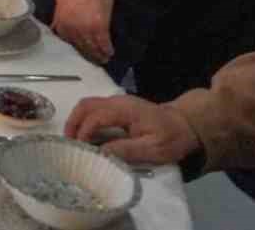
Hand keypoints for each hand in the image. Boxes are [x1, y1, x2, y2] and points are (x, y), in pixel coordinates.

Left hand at [53, 0, 114, 64]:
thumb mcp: (60, 0)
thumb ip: (58, 15)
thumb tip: (56, 24)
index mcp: (61, 22)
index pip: (66, 39)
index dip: (74, 44)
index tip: (79, 48)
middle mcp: (72, 29)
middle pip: (79, 45)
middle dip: (87, 53)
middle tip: (92, 59)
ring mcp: (86, 30)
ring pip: (92, 46)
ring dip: (98, 54)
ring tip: (103, 59)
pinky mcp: (100, 28)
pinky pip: (103, 43)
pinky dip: (107, 49)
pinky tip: (110, 52)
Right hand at [66, 94, 200, 164]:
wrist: (185, 125)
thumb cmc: (171, 138)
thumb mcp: (154, 149)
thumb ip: (127, 150)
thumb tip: (101, 153)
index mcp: (126, 110)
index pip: (95, 116)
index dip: (84, 132)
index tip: (80, 149)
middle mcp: (117, 101)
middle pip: (86, 105)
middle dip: (73, 123)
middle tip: (69, 144)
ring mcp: (117, 102)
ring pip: (87, 105)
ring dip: (77, 121)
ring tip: (74, 141)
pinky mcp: (117, 107)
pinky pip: (94, 109)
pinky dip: (84, 120)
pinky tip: (86, 136)